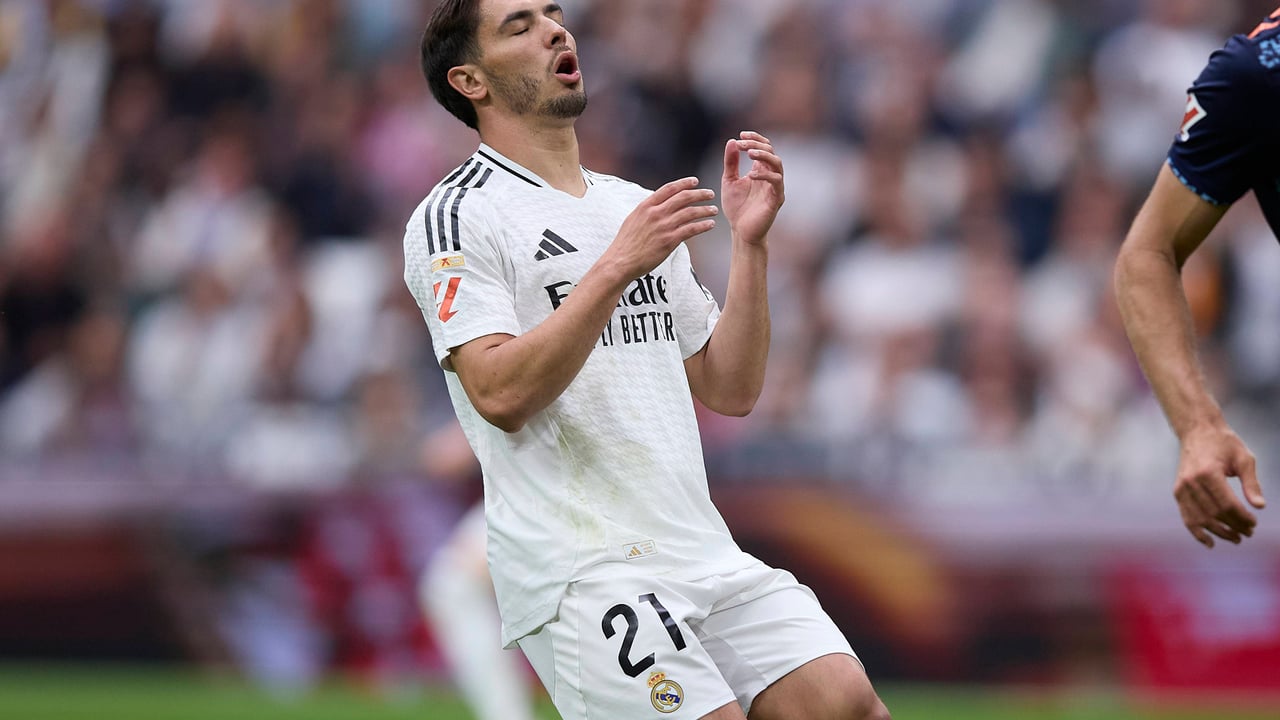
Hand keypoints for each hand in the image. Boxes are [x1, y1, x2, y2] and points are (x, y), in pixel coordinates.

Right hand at [607, 177, 717, 277]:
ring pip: (690, 212)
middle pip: (683, 198)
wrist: (621, 261)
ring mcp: (663, 226)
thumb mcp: (633, 220)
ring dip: (705, 210)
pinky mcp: (669, 241)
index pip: (669, 188)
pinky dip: (703, 225)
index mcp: (646, 206)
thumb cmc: (625, 244)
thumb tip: (658, 206)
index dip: (684, 183)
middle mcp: (656, 213)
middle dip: (699, 194)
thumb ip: (647, 211)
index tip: (695, 181)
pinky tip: (710, 225)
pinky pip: (691, 229)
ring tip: (713, 210)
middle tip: (710, 193)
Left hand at [721, 131, 783, 244]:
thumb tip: (732, 141)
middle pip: (771, 151)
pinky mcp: (776, 199)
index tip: (741, 135)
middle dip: (756, 144)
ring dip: (764, 155)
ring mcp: (775, 187)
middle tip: (741, 144)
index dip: (755, 138)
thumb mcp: (729, 180)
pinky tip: (751, 174)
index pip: (764, 147)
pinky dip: (765, 175)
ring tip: (749, 153)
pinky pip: (776, 182)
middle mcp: (770, 176)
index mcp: (760, 170)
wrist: (740, 231)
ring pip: (777, 164)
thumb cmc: (736, 207)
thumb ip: (731, 162)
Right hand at [1174, 423, 1266, 547]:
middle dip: (1234, 526)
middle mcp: (1192, 482)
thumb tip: (1260, 507)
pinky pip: (1186, 517)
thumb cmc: (1224, 443)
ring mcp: (1182, 488)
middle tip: (1248, 534)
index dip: (1242, 518)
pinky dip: (1197, 532)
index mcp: (1208, 473)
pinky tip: (1210, 542)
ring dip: (1219, 532)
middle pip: (1215, 514)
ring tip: (1235, 538)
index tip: (1254, 524)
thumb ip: (1252, 483)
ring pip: (1200, 519)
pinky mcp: (1177, 491)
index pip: (1227, 504)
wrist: (1197, 431)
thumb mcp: (1244, 459)